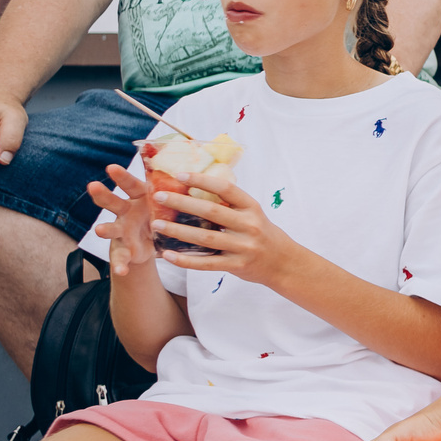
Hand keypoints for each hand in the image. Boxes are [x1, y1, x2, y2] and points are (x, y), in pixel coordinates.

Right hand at [85, 164, 163, 277]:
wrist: (150, 242)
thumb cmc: (158, 214)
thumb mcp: (166, 202)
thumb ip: (172, 188)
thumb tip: (195, 167)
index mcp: (138, 198)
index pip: (129, 184)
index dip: (121, 176)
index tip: (111, 166)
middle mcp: (126, 212)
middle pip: (113, 202)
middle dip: (102, 194)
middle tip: (93, 185)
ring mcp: (121, 232)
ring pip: (110, 228)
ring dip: (105, 229)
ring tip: (100, 230)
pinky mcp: (123, 250)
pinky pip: (120, 258)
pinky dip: (120, 265)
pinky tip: (122, 271)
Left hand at [145, 179, 298, 285]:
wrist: (284, 263)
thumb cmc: (263, 234)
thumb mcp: (253, 214)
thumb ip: (230, 205)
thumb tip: (196, 190)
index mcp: (251, 207)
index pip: (225, 188)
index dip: (202, 180)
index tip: (180, 175)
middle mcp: (248, 225)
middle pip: (210, 211)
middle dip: (182, 202)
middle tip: (159, 196)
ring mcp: (243, 247)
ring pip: (205, 238)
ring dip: (178, 230)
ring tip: (156, 224)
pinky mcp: (236, 265)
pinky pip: (206, 264)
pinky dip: (185, 260)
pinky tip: (168, 254)